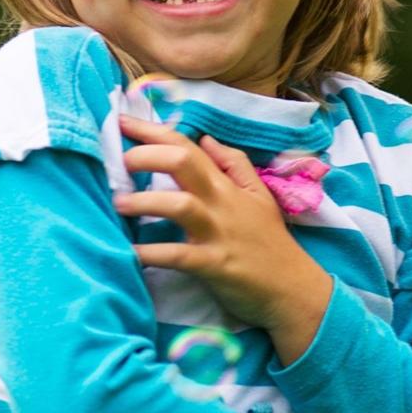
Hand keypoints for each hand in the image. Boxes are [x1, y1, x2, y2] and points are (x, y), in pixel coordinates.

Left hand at [114, 114, 331, 364]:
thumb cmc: (269, 241)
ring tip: (118, 203)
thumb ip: (234, 163)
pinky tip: (130, 252)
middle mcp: (219, 202)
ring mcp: (216, 232)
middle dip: (146, 155)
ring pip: (179, 204)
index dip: (152, 131)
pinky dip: (151, 253)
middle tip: (119, 162)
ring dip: (144, 201)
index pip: (186, 146)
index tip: (121, 122)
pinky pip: (177, 256)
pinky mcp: (213, 265)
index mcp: (225, 184)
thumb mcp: (258, 195)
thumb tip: (205, 138)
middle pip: (182, 163)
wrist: (293, 290)